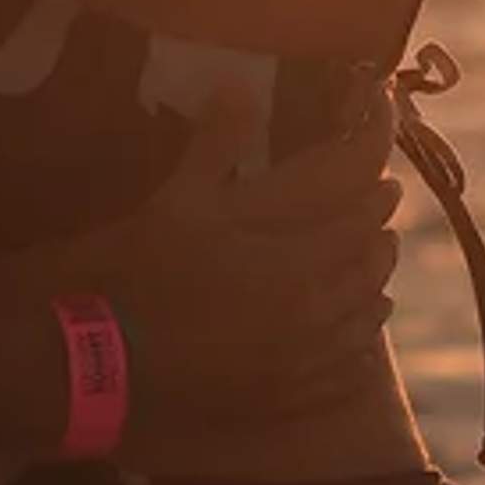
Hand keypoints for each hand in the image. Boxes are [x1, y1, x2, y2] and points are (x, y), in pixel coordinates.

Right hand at [0, 92, 406, 452]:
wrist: (99, 365)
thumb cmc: (138, 276)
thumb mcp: (176, 201)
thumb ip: (215, 144)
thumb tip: (237, 86)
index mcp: (293, 259)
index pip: (359, 215)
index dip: (376, 191)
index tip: (386, 177)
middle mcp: (310, 312)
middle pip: (369, 266)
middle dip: (378, 237)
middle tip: (381, 220)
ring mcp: (299, 361)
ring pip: (364, 318)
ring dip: (372, 288)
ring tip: (373, 271)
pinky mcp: (283, 398)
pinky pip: (344, 371)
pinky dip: (357, 346)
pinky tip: (355, 336)